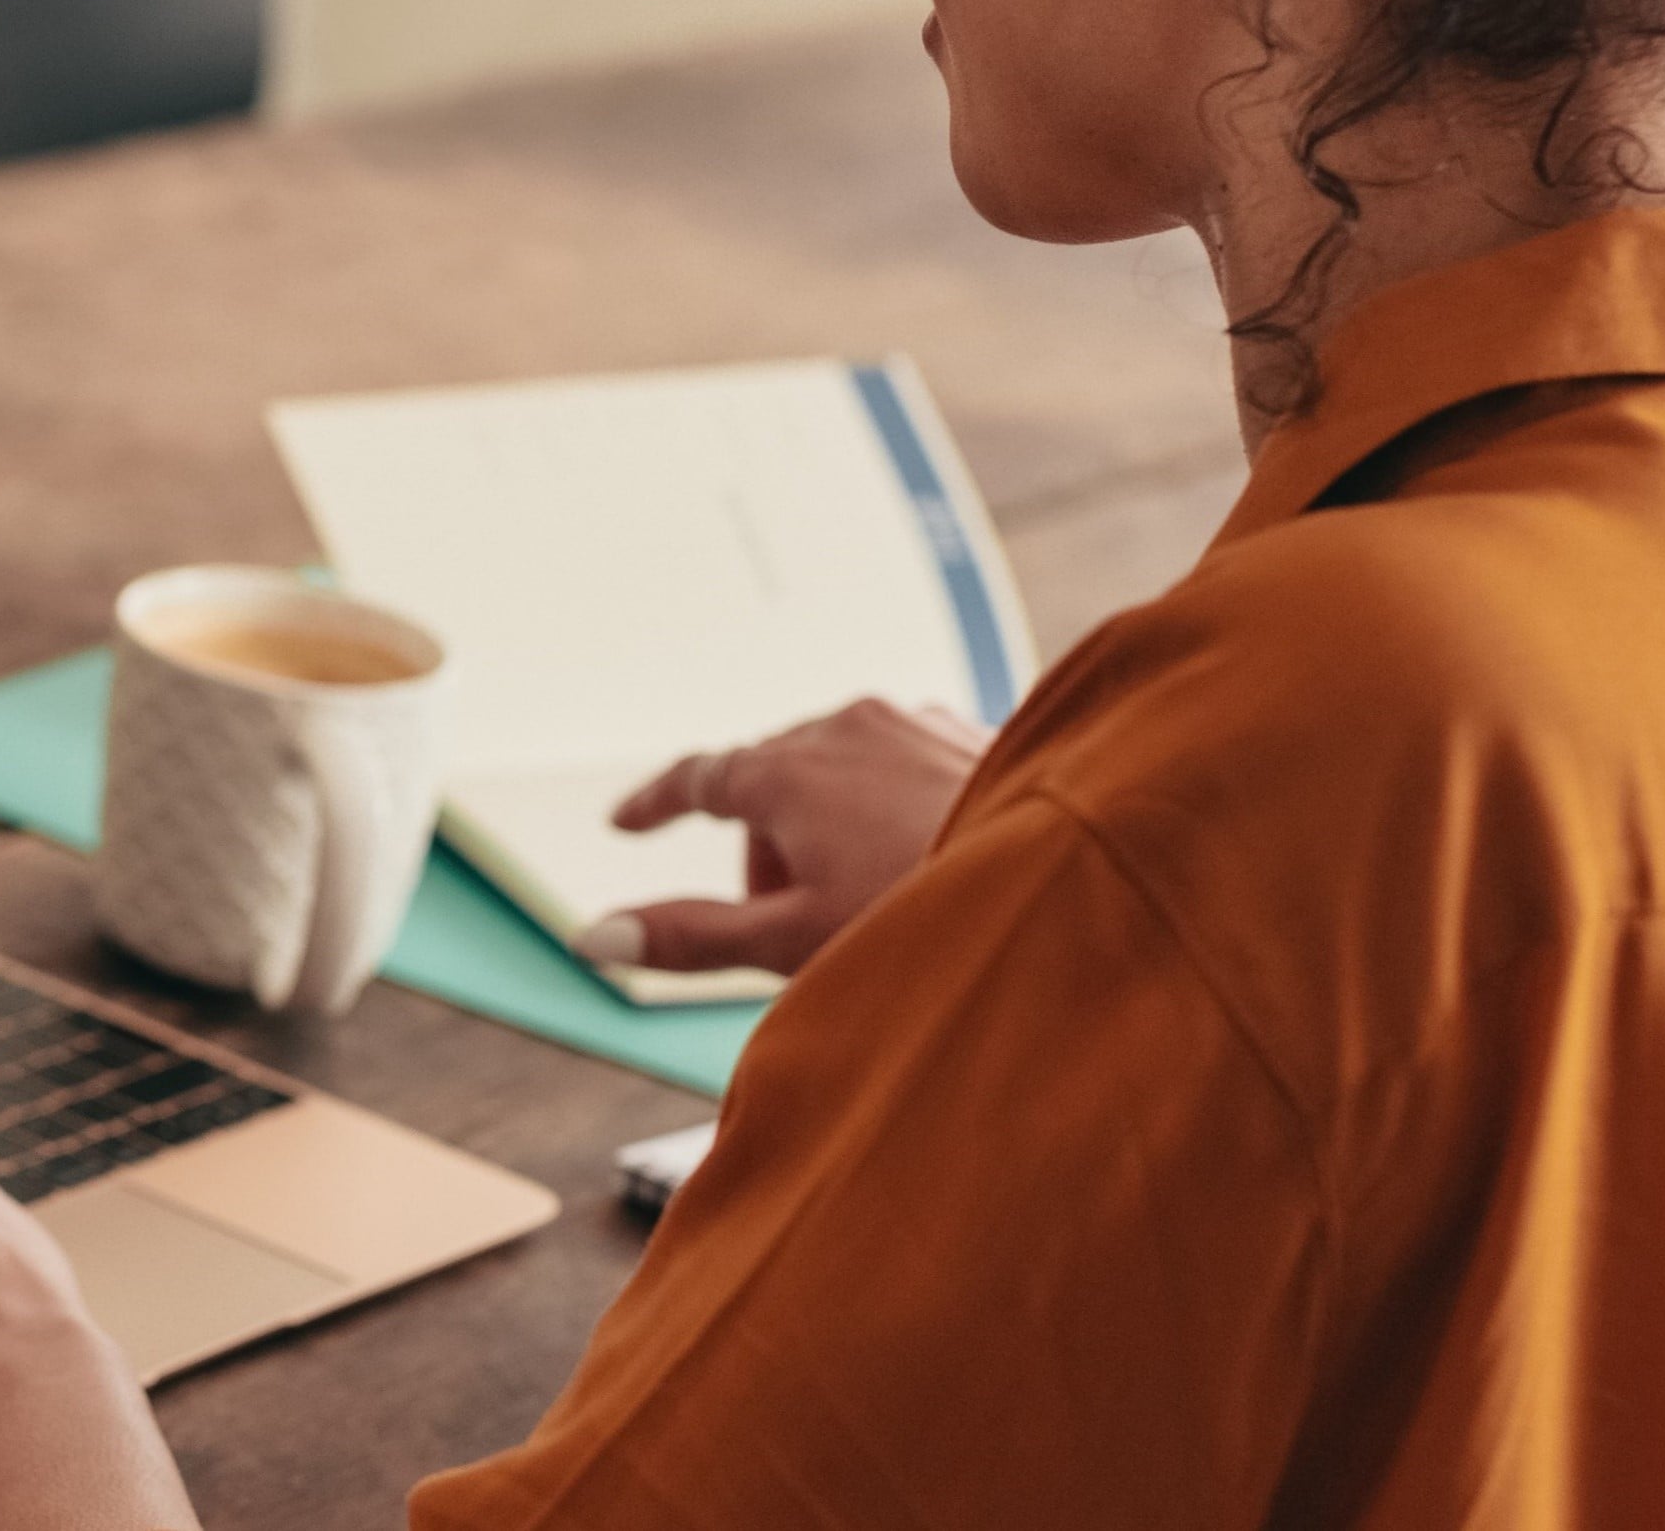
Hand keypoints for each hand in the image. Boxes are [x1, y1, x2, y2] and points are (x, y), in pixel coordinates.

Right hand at [571, 696, 984, 973]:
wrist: (1069, 889)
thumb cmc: (930, 917)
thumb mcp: (792, 942)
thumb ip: (689, 938)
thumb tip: (594, 937)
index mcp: (790, 769)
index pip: (698, 776)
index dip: (658, 803)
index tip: (629, 822)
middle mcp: (849, 725)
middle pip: (771, 778)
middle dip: (765, 846)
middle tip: (794, 924)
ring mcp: (917, 721)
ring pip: (840, 769)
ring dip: (831, 826)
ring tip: (875, 900)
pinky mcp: (972, 732)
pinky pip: (903, 764)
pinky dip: (891, 809)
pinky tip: (928, 864)